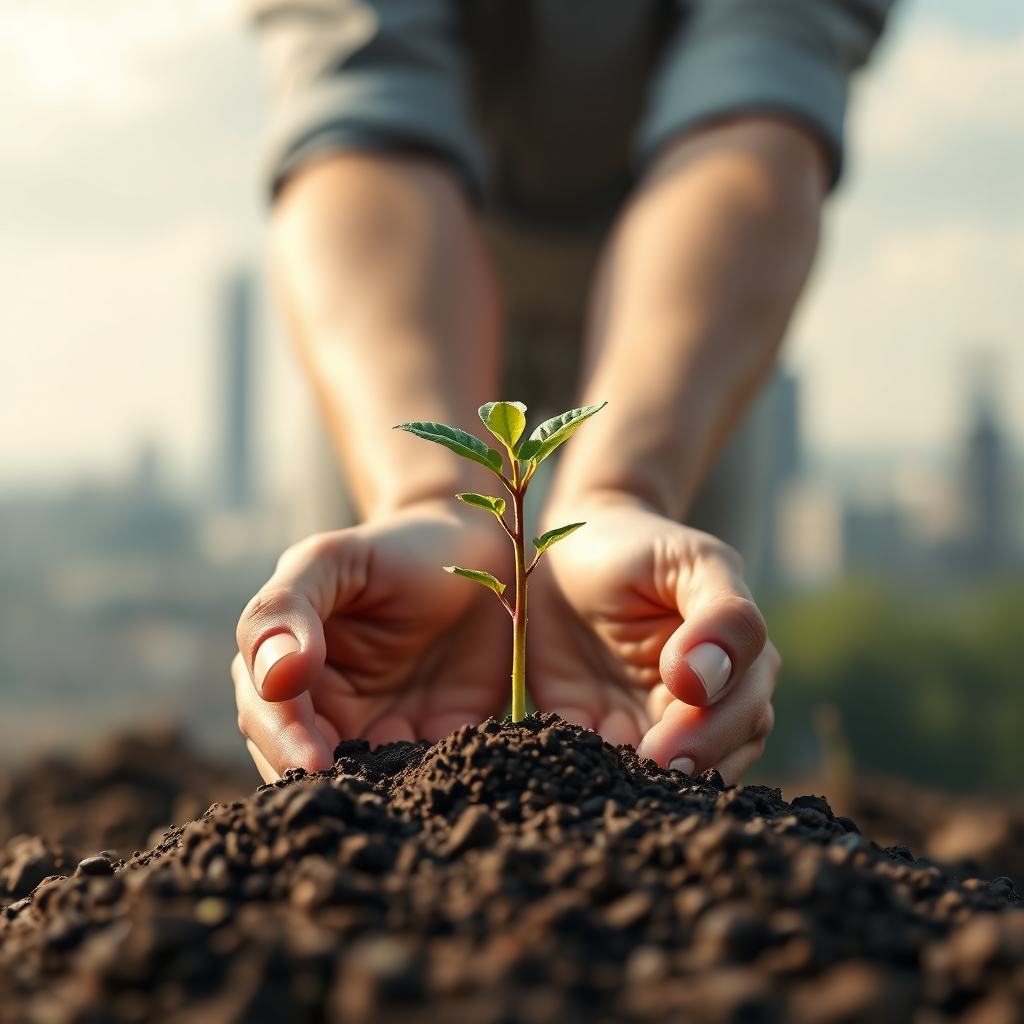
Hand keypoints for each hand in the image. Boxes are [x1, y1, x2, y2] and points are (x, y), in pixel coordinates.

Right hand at [232, 499, 512, 781]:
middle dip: (324, 783)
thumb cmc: (394, 549)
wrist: (474, 547)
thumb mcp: (332, 560)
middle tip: (354, 794)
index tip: (313, 761)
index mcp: (285, 668)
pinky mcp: (439, 738)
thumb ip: (287, 608)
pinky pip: (428, 774)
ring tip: (399, 794)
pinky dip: (430, 782)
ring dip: (375, 790)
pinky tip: (444, 778)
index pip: (268, 716)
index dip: (285, 741)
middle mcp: (326, 709)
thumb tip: (275, 677)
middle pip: (303, 764)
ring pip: (363, 781)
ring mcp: (382, 729)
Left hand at [527, 498, 777, 783]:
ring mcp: (646, 720)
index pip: (744, 712)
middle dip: (688, 762)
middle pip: (715, 754)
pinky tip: (578, 766)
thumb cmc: (642, 546)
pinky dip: (591, 772)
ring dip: (648, 780)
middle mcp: (700, 703)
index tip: (677, 734)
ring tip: (620, 776)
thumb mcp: (693, 562)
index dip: (713, 730)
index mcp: (736, 664)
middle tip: (653, 764)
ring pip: (667, 772)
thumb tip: (705, 681)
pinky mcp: (592, 727)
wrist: (572, 547)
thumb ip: (722, 615)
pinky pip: (597, 764)